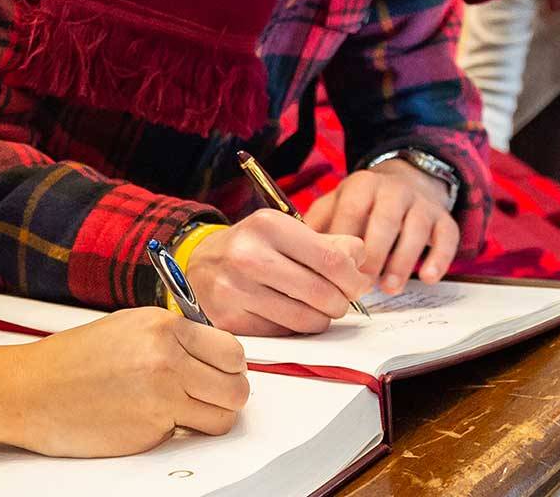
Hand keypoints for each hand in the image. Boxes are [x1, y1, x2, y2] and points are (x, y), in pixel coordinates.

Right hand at [0, 307, 248, 456]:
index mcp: (162, 325)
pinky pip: (187, 434)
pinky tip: (147, 418)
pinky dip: (176, 431)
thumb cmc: (70, 360)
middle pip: (237, 388)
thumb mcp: (126, 327)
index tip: (221, 372)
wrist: (30, 391)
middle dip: (226, 396)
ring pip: (223, 417)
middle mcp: (167, 357)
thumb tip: (211, 354)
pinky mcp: (152, 429)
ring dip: (208, 418)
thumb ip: (171, 337)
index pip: (232, 350)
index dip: (229, 366)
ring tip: (181, 411)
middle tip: (206, 397)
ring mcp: (162, 395)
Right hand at [185, 208, 368, 335]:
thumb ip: (329, 244)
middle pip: (323, 293)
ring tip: (314, 307)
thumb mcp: (285, 232)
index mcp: (268, 225)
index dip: (353, 279)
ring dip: (321, 318)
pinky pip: (284, 334)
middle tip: (338, 300)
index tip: (356, 285)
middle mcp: (248, 255)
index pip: (332, 260)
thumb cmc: (251, 247)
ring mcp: (235, 290)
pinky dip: (295, 328)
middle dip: (340, 302)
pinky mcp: (230, 319)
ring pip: (307, 320)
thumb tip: (360, 260)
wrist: (199, 264)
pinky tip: (287, 313)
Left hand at [304, 160, 458, 293]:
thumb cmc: (362, 204)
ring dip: (402, 262)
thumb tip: (294, 251)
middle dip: (373, 254)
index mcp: (362, 185)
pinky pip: (447, 237)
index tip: (335, 270)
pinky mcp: (445, 218)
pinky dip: (439, 259)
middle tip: (361, 285)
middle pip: (385, 220)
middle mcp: (394, 189)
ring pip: (416, 230)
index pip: (352, 210)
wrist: (407, 181)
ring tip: (389, 288)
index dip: (344, 241)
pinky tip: (427, 279)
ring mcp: (422, 203)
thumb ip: (318, 223)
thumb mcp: (336, 203)